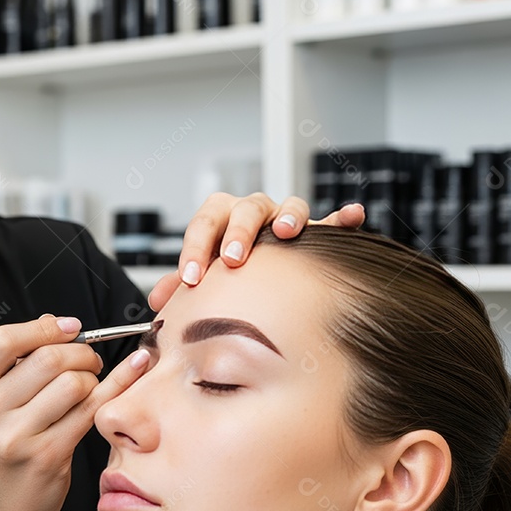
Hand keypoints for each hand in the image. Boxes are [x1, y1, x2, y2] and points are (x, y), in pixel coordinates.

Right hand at [0, 314, 150, 510]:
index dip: (42, 328)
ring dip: (92, 376)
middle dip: (79, 351)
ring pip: (72, 383)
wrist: (0, 508)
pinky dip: (118, 384)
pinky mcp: (47, 455)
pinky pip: (91, 409)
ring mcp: (15, 437)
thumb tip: (54, 322)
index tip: (69, 327)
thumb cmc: (1, 451)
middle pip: (46, 358)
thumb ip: (16, 362)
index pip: (2, 341)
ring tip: (89, 385)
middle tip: (88, 359)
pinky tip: (135, 368)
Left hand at [148, 193, 364, 310]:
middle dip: (238, 232)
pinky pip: (332, 221)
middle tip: (232, 259)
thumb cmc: (223, 265)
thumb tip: (158, 304)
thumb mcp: (201, 270)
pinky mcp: (315, 230)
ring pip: (288, 205)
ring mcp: (284, 217)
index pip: (205, 224)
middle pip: (246, 209)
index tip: (190, 279)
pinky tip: (353, 215)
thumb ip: (181, 284)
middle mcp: (253, 211)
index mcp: (221, 216)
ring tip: (285, 232)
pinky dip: (343, 217)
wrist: (253, 263)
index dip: (195, 249)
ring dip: (287, 216)